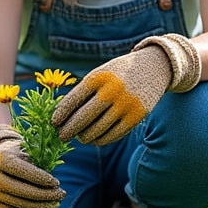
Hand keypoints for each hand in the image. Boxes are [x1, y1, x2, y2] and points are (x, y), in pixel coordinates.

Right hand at [0, 125, 64, 207]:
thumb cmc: (18, 156)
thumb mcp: (28, 152)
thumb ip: (40, 163)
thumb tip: (55, 184)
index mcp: (2, 159)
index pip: (25, 172)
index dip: (43, 179)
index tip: (57, 183)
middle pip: (24, 191)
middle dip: (46, 195)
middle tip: (61, 195)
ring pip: (21, 204)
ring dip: (42, 206)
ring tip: (56, 203)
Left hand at [52, 33, 200, 145]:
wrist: (154, 67)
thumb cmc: (118, 72)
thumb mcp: (101, 73)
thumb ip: (84, 91)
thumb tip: (63, 115)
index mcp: (98, 77)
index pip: (73, 99)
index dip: (61, 114)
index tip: (53, 123)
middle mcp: (112, 90)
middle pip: (84, 117)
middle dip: (69, 129)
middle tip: (61, 136)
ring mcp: (126, 104)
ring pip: (98, 129)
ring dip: (85, 137)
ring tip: (79, 138)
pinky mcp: (137, 116)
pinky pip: (115, 134)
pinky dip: (102, 140)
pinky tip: (95, 140)